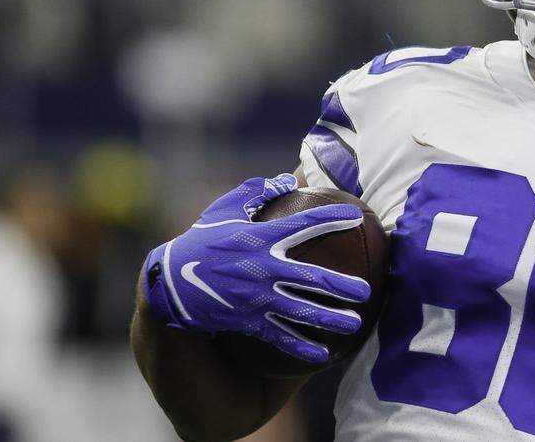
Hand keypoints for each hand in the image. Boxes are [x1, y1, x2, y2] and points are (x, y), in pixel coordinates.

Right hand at [141, 174, 372, 362]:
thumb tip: (287, 178)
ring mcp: (257, 298)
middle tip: (366, 291)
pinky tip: (324, 355)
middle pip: (311, 278)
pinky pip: (279, 336)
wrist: (168, 283)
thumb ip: (256, 191)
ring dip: (330, 319)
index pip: (304, 225)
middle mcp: (263, 269)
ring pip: (300, 311)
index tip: (356, 217)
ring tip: (355, 324)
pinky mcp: (248, 321)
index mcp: (261, 238)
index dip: (331, 218)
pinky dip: (301, 347)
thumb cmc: (200, 242)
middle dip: (342, 285)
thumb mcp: (223, 209)